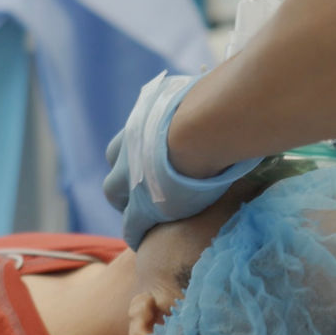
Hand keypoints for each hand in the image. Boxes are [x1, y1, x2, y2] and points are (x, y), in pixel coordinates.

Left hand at [103, 71, 259, 248]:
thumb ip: (200, 103)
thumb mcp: (196, 99)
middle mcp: (127, 152)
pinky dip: (136, 233)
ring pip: (117, 198)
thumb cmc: (211, 108)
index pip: (125, 148)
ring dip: (129, 207)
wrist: (203, 129)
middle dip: (126, 185)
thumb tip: (220, 93)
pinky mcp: (141, 207)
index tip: (148, 169)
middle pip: (115, 173)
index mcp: (138, 127)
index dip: (135, 161)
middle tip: (143, 195)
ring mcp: (130, 180)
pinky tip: (144, 240)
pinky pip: (131, 226)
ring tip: (144, 219)